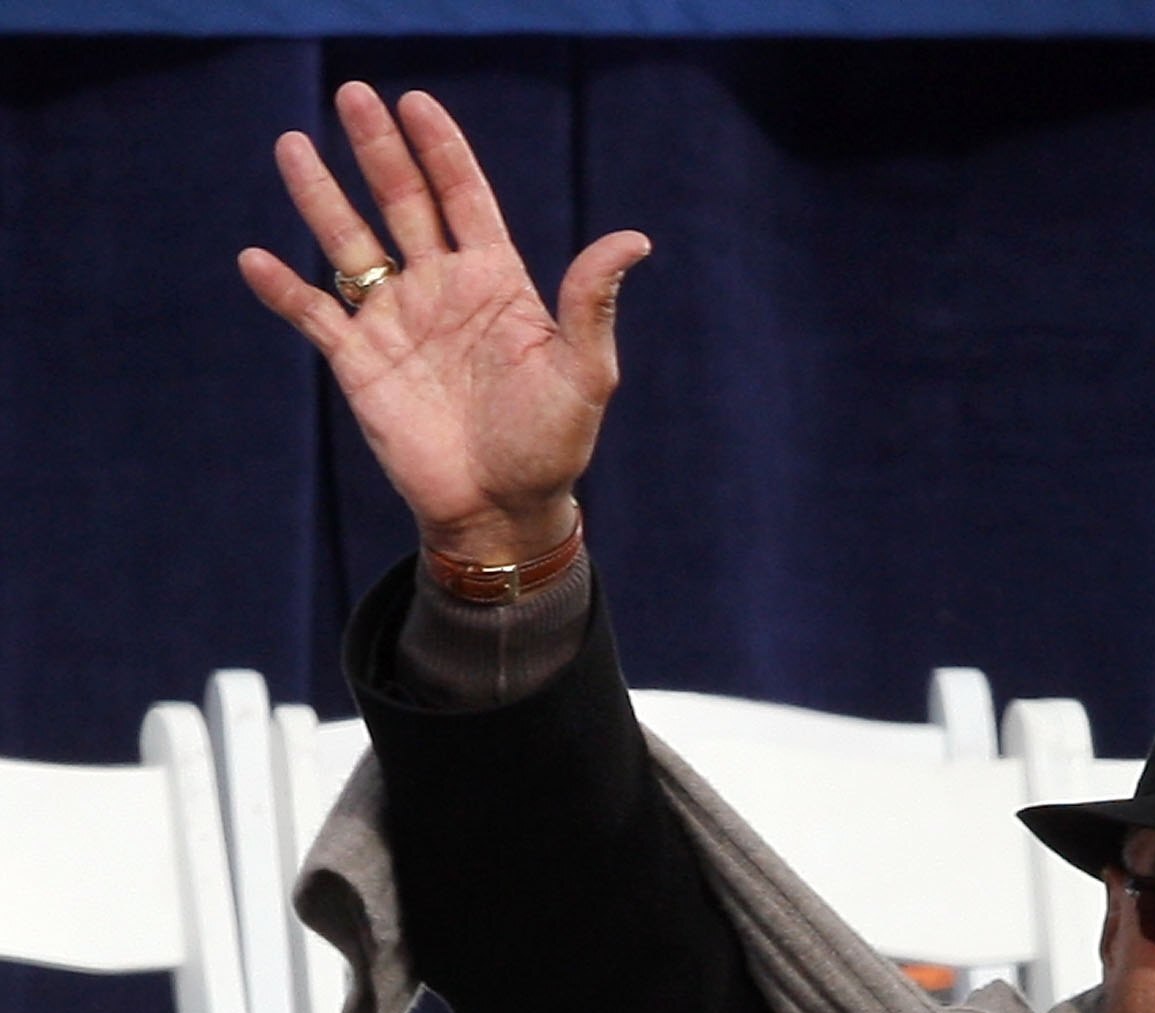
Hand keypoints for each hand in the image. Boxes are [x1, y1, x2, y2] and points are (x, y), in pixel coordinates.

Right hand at [239, 81, 649, 564]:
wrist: (502, 511)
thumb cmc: (551, 447)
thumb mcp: (583, 374)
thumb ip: (591, 303)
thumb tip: (634, 239)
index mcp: (493, 280)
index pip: (462, 195)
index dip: (440, 148)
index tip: (415, 102)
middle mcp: (439, 289)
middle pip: (401, 200)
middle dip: (378, 149)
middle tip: (352, 95)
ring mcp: (396, 322)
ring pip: (349, 244)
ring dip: (320, 197)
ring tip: (292, 146)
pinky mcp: (361, 364)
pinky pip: (314, 317)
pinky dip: (284, 290)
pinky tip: (255, 258)